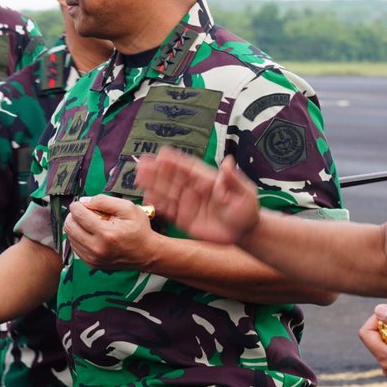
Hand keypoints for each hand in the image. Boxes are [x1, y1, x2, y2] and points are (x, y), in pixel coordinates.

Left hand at [64, 195, 158, 270]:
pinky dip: (78, 238)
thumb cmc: (139, 229)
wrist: (147, 253)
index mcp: (106, 234)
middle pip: (69, 227)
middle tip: (82, 212)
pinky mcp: (92, 264)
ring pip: (70, 237)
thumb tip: (84, 201)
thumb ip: (104, 201)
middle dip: (73, 216)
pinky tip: (89, 233)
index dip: (76, 206)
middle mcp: (97, 248)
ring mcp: (93, 259)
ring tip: (87, 223)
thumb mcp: (127, 208)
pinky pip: (75, 247)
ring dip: (74, 227)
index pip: (79, 216)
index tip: (79, 203)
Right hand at [135, 151, 261, 245]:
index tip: (162, 154)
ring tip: (139, 176)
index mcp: (208, 181)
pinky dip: (158, 204)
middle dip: (158, 171)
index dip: (175, 161)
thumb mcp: (245, 193)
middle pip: (173, 178)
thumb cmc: (247, 210)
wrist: (245, 232)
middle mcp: (195, 190)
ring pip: (168, 192)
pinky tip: (147, 197)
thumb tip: (228, 162)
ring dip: (153, 184)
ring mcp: (189, 204)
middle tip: (142, 163)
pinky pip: (169, 210)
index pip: (189, 169)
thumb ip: (233, 180)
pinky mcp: (185, 218)